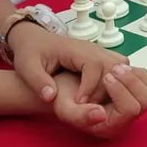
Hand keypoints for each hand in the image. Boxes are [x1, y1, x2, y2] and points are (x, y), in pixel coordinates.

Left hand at [10, 25, 127, 103]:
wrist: (34, 39)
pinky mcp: (99, 58)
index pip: (94, 65)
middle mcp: (91, 49)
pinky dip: (116, 83)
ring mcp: (98, 52)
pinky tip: (101, 98)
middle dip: (107, 89)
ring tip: (97, 102)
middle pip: (113, 65)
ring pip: (120, 66)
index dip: (90, 86)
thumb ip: (37, 81)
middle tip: (90, 106)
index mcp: (75, 49)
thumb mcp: (26, 66)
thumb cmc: (31, 51)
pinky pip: (116, 69)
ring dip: (115, 86)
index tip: (78, 103)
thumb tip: (50, 97)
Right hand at [52, 65, 146, 137]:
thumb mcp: (64, 106)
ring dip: (137, 75)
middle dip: (132, 81)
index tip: (106, 77)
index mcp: (111, 126)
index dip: (121, 91)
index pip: (131, 109)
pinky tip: (123, 67)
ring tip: (118, 67)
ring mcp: (132, 104)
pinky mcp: (134, 91)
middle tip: (114, 70)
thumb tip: (101, 114)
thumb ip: (79, 115)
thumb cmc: (63, 97)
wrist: (63, 88)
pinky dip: (139, 71)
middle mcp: (125, 118)